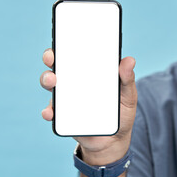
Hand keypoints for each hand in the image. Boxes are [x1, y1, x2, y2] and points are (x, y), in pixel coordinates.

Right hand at [40, 48, 137, 164]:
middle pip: (60, 66)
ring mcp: (67, 99)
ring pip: (52, 85)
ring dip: (47, 80)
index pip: (78, 55)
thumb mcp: (128, 96)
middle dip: (52, 58)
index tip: (67, 35)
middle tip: (52, 57)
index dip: (71, 43)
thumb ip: (128, 80)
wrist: (113, 141)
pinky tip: (51, 112)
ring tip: (52, 82)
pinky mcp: (63, 116)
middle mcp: (76, 83)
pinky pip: (52, 111)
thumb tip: (129, 60)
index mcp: (91, 74)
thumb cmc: (121, 114)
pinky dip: (49, 111)